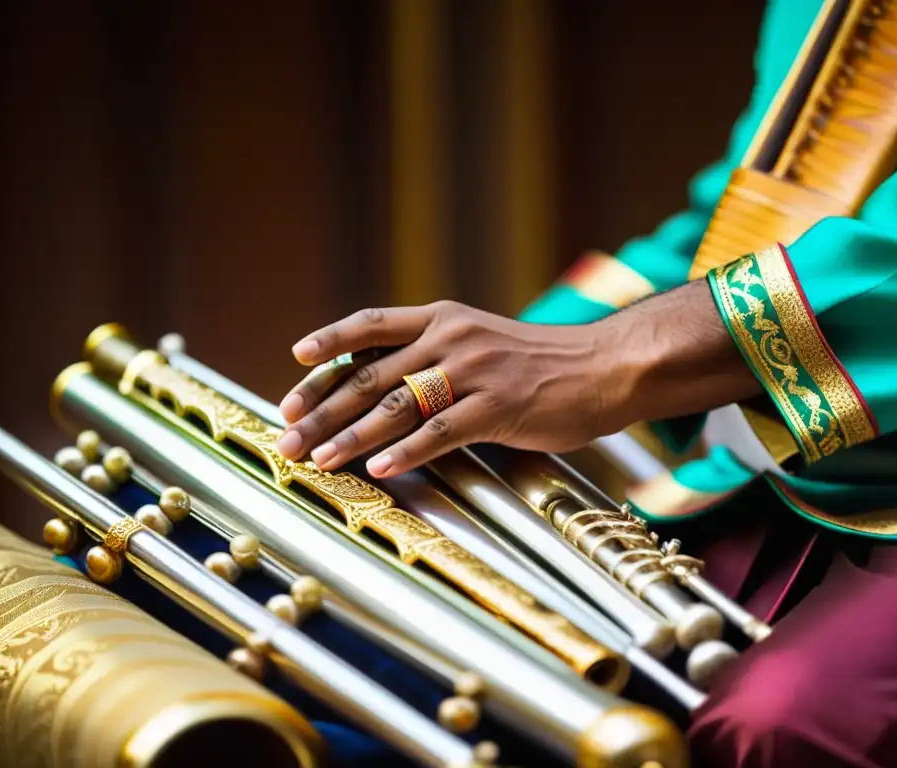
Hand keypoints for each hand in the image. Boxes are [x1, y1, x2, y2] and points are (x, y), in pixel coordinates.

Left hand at [275, 281, 755, 477]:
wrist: (607, 365)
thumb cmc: (543, 362)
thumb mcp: (483, 340)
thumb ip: (437, 353)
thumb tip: (387, 381)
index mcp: (443, 318)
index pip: (369, 324)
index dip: (327, 344)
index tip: (293, 366)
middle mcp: (451, 338)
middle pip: (369, 373)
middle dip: (322, 408)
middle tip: (289, 437)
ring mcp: (474, 371)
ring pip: (395, 405)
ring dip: (350, 436)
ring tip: (318, 461)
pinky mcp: (498, 407)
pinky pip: (440, 433)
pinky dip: (404, 452)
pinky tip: (378, 470)